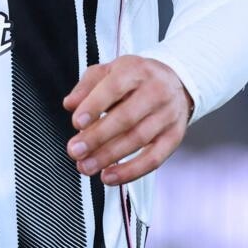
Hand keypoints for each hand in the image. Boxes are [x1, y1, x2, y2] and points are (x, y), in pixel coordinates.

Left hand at [63, 56, 192, 186]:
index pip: (115, 88)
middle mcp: (156, 92)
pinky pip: (153, 159)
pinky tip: (110, 176)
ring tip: (86, 166)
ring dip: (109, 157)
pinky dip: (130, 171)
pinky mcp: (173, 137)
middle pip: (126, 118)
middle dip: (97, 137)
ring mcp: (167, 115)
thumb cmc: (137, 79)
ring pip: (138, 139)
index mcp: (136, 71)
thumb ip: (87, 86)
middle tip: (76, 150)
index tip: (77, 123)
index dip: (94, 106)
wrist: (176, 83)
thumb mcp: (110, 70)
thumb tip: (71, 104)